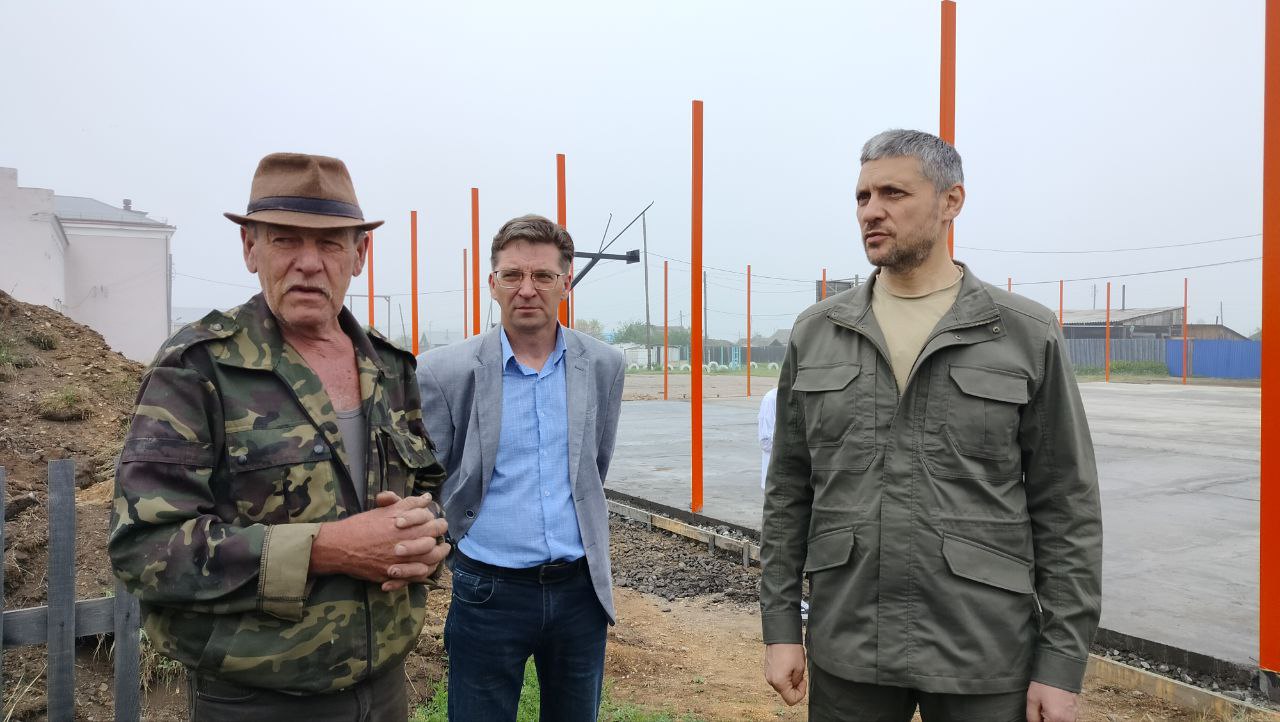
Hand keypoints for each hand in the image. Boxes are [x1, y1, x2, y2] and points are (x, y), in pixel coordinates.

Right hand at [309, 492, 449, 590]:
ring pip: (427, 562)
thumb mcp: (384, 511)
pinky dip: (423, 573)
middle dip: (441, 542)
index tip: (441, 524)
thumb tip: (426, 498)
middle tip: (444, 541)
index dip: (439, 524)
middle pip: (432, 543)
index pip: (431, 524)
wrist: (339, 546)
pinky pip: (414, 577)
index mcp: (403, 526)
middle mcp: (403, 544)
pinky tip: (427, 569)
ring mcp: (398, 561)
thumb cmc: (361, 525)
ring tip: (441, 554)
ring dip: (437, 558)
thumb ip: (408, 504)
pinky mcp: (391, 575)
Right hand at [763, 643, 806, 705]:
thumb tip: (795, 685)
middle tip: (800, 675)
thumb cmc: (790, 649)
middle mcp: (771, 680)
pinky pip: (777, 678)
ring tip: (794, 668)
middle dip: (795, 687)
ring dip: (789, 681)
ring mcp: (768, 674)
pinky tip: (788, 665)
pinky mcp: (767, 669)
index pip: (791, 700)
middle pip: (785, 693)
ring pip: (781, 686)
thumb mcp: (800, 668)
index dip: (800, 694)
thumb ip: (797, 682)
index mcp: (779, 682)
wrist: (781, 635)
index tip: (803, 682)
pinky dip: (784, 676)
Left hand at [1026, 681, 1078, 721]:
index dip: (1039, 721)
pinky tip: (1054, 706)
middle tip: (1041, 711)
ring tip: (1048, 707)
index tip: (1037, 716)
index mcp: (1055, 718)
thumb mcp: (1032, 700)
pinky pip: (1067, 718)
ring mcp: (1073, 715)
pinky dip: (1060, 716)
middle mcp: (1067, 719)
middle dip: (1046, 720)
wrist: (1059, 669)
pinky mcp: (1077, 710)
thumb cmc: (1045, 683)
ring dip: (1053, 719)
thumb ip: (1032, 717)